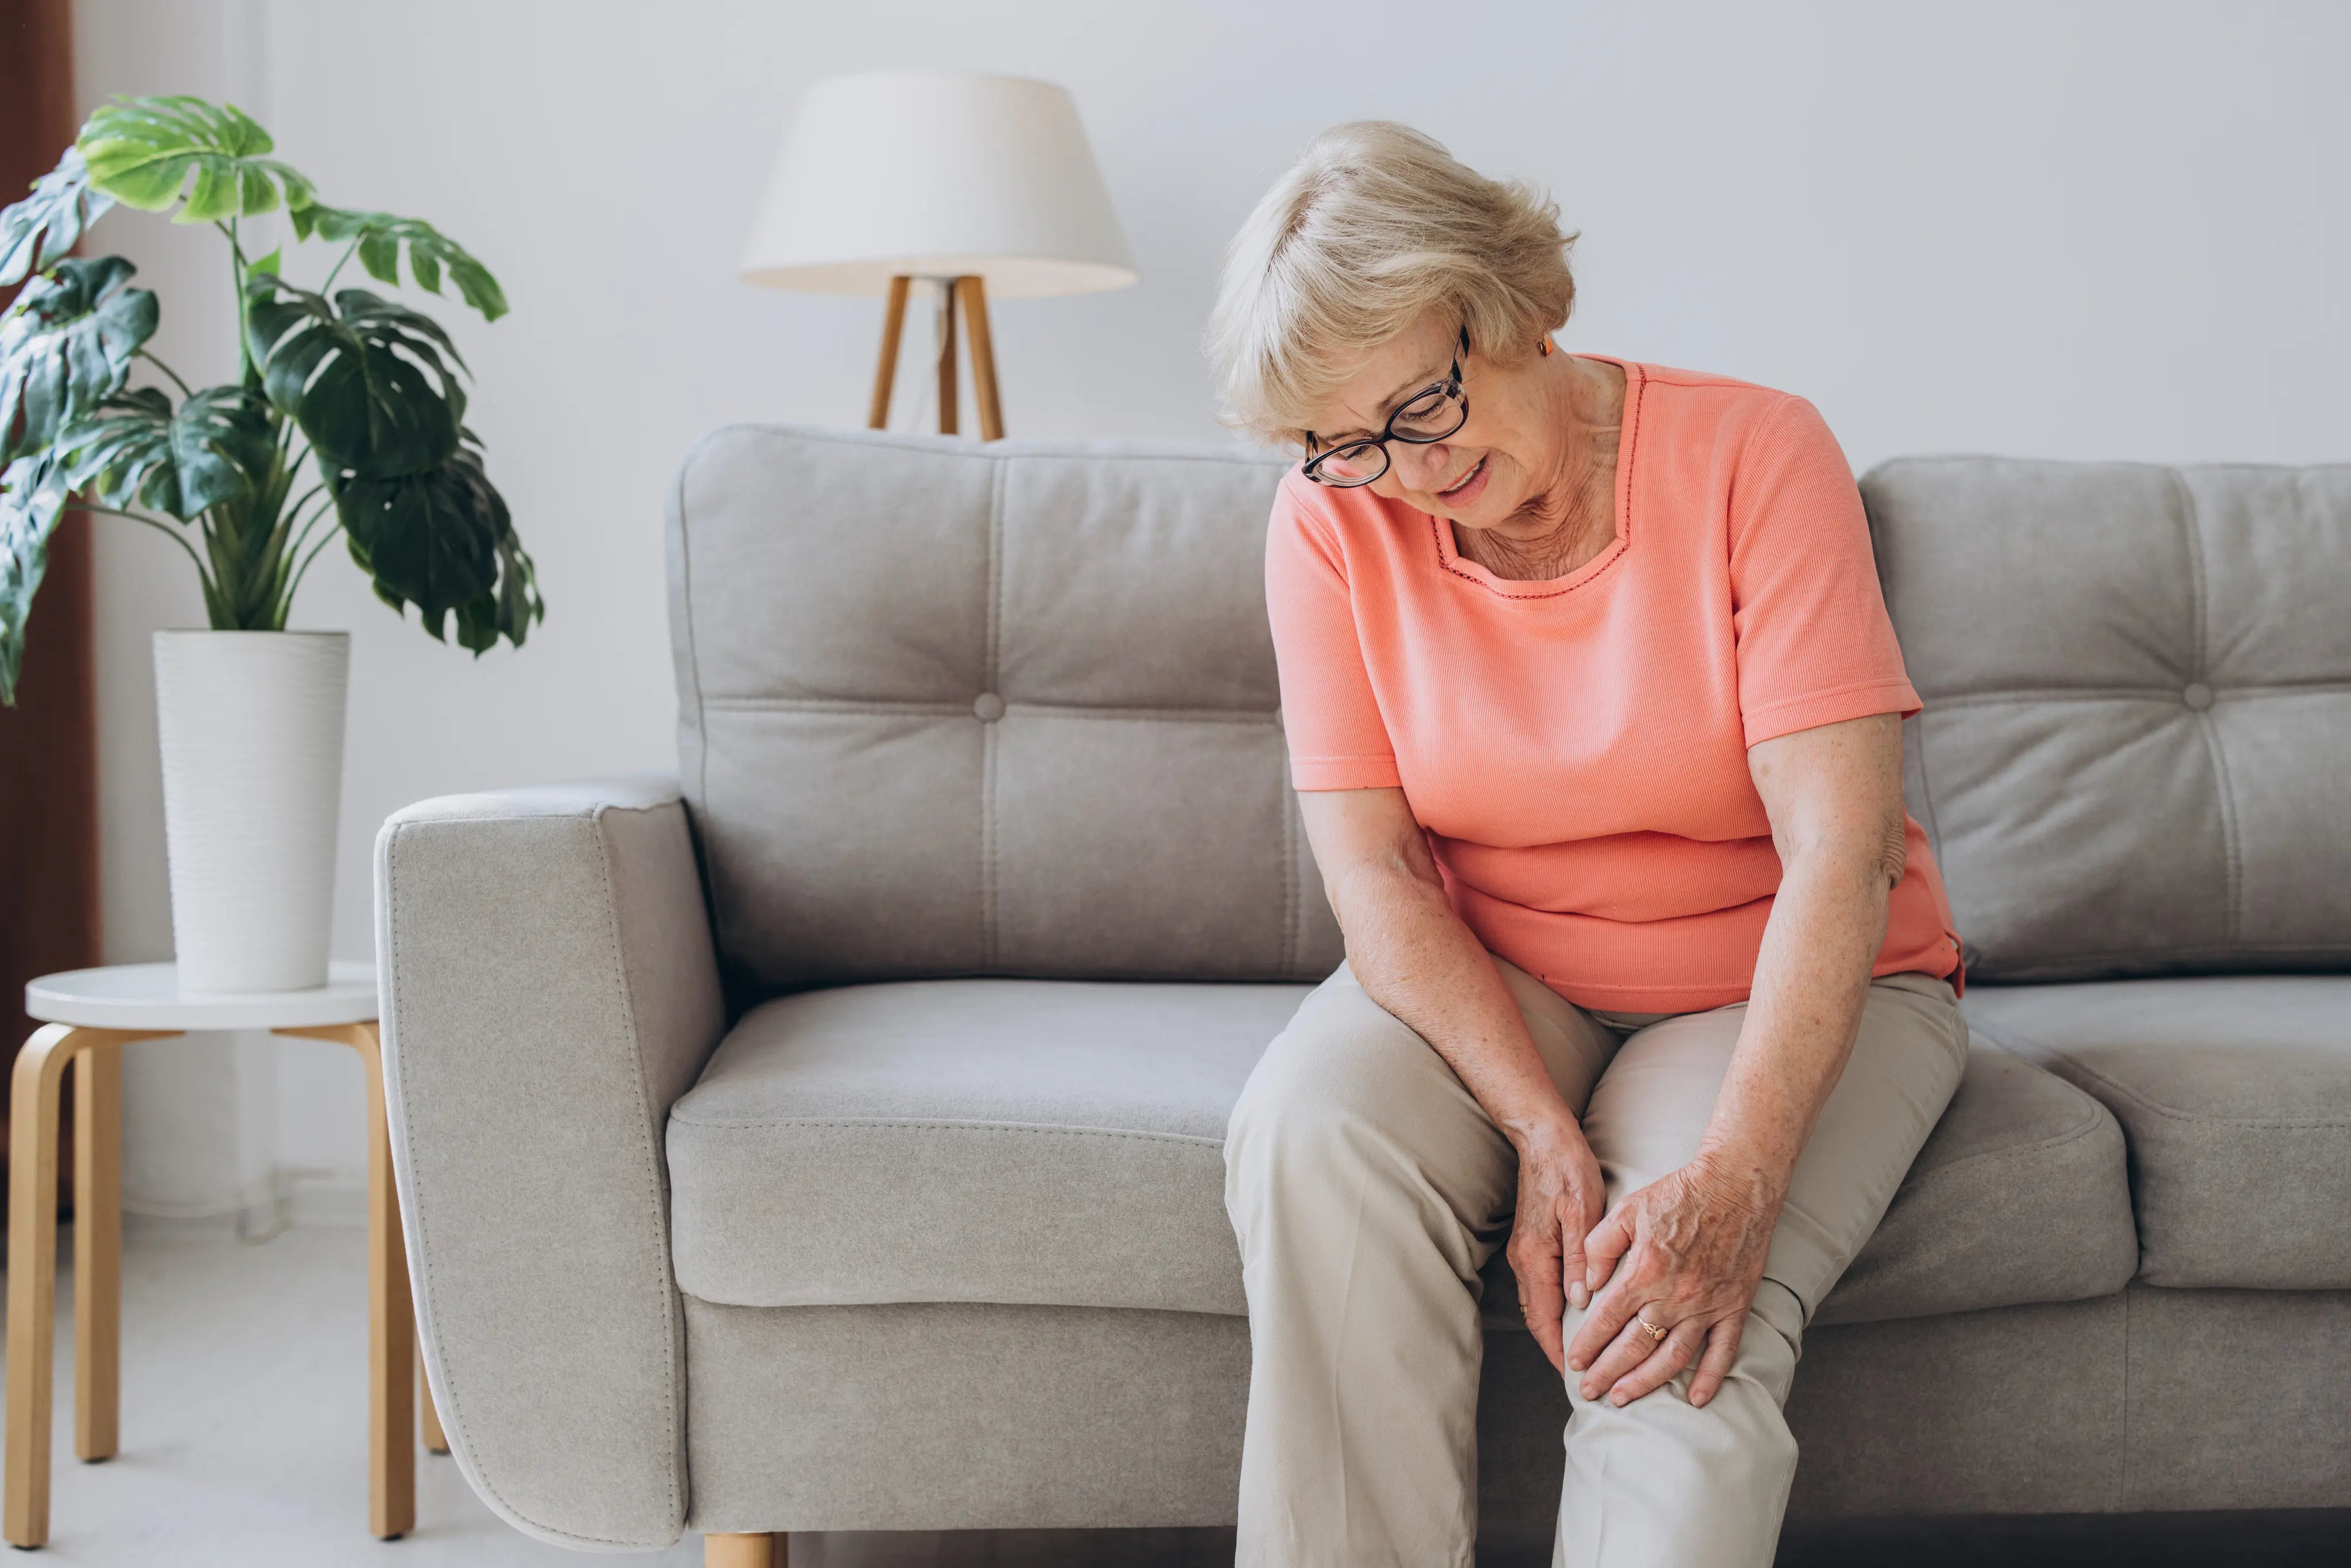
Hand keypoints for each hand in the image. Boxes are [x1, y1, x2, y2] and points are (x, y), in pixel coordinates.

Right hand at [1505, 1115, 1607, 1375]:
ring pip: (1538, 1302)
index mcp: (1535, 1257)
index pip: (1543, 1318)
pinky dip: (1555, 1305)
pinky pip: (1542, 1285)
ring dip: (1555, 1327)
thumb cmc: (1567, 1171)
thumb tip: (1580, 1303)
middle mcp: (1525, 1259)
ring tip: (1582, 1348)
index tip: (1576, 1376)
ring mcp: (1526, 1251)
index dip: (1559, 1349)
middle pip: (1537, 1316)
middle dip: (1557, 1345)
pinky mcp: (1533, 1241)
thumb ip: (1581, 1261)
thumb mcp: (1582, 1214)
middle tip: (1584, 1371)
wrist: (1544, 1138)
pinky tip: (1576, 1310)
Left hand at [1564, 1157, 1782, 1409]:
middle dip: (1606, 1373)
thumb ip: (1600, 1247)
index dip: (1587, 1345)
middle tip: (1587, 1390)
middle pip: (1632, 1347)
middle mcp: (1674, 1297)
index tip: (1573, 1362)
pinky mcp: (1734, 1307)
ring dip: (1644, 1382)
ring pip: (1671, 1358)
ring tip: (1623, 1397)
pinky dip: (1710, 1379)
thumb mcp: (1627, 1210)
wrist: (1735, 1184)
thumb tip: (1586, 1285)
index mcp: (1644, 1273)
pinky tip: (1696, 1400)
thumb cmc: (1678, 1194)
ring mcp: (1706, 1305)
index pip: (1606, 1321)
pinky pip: (1722, 1352)